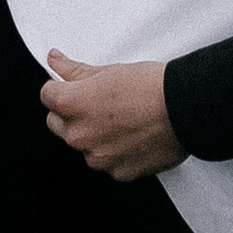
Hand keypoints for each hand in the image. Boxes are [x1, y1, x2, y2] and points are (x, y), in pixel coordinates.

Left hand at [40, 51, 184, 180]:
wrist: (185, 109)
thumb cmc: (151, 86)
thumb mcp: (108, 70)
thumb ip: (75, 70)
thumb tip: (55, 60)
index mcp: (72, 105)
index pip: (46, 96)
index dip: (60, 88)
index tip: (73, 86)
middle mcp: (79, 136)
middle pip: (57, 123)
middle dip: (71, 114)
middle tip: (99, 103)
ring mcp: (98, 158)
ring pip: (83, 145)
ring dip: (94, 135)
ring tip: (122, 119)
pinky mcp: (118, 172)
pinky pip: (107, 162)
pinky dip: (115, 152)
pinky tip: (133, 136)